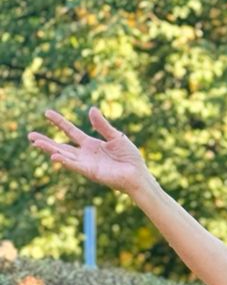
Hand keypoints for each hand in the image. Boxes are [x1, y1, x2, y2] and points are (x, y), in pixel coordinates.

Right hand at [26, 106, 149, 195]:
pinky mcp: (91, 173)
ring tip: (35, 143)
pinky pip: (75, 166)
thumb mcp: (116, 136)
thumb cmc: (130, 158)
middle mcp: (86, 154)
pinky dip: (65, 161)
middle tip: (30, 136)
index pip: (71, 131)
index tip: (46, 113)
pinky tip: (54, 156)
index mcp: (91, 144)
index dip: (59, 122)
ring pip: (64, 156)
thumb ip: (102, 125)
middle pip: (62, 146)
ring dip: (50, 150)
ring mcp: (87, 164)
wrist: (138, 174)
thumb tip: (91, 109)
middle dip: (46, 141)